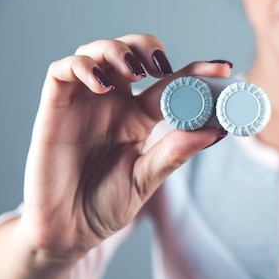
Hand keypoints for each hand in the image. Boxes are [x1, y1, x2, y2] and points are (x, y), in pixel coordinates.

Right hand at [17, 34, 231, 264]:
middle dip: (147, 47)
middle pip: (131, 54)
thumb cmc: (106, 205)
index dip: (196, 70)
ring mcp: (84, 103)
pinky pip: (62, 71)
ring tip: (134, 73)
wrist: (68, 230)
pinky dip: (82, 67)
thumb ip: (174, 152)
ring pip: (97, 52)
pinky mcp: (55, 107)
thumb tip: (215, 130)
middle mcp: (114, 104)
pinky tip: (102, 84)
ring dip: (117, 51)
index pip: (171, 84)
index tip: (223, 67)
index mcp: (141, 119)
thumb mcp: (146, 179)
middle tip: (162, 65)